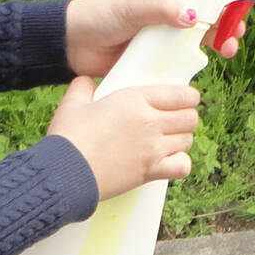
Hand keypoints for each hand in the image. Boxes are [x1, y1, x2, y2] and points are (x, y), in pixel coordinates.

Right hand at [47, 77, 200, 197]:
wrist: (64, 172)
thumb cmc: (68, 136)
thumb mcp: (72, 102)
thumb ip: (83, 86)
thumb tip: (88, 82)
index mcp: (135, 100)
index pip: (181, 94)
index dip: (188, 96)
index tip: (185, 99)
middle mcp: (150, 122)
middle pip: (190, 117)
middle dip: (186, 116)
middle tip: (175, 119)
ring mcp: (153, 148)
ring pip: (187, 140)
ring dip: (181, 138)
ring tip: (170, 139)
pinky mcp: (150, 172)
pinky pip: (182, 166)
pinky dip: (180, 163)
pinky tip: (168, 160)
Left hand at [65, 0, 245, 76]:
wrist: (70, 44)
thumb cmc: (99, 16)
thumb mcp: (130, 8)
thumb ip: (159, 9)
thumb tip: (193, 16)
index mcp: (164, 2)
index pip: (201, 1)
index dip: (222, 10)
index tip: (235, 22)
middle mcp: (165, 22)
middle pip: (203, 27)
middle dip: (222, 34)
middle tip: (230, 46)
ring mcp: (158, 46)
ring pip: (191, 50)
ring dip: (209, 54)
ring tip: (220, 58)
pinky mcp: (150, 67)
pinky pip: (173, 71)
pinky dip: (187, 75)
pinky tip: (196, 79)